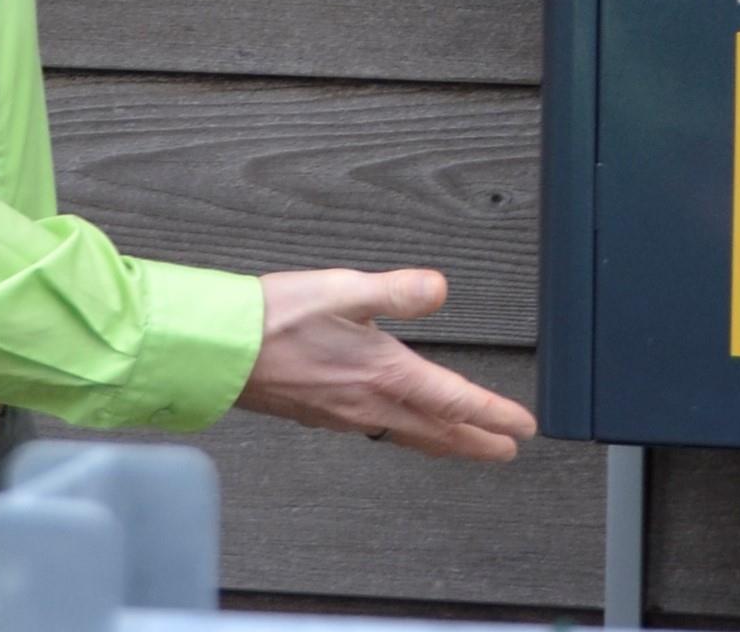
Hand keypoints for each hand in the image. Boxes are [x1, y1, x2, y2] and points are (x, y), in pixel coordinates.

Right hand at [233, 267, 538, 460]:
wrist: (216, 351)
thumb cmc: (272, 320)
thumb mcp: (343, 290)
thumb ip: (397, 291)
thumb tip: (440, 289)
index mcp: (383, 373)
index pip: (455, 401)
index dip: (494, 414)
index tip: (523, 426)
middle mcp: (368, 403)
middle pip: (438, 432)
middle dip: (477, 442)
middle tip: (506, 451)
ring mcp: (343, 415)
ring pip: (410, 436)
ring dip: (445, 443)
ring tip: (466, 447)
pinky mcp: (321, 415)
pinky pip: (379, 432)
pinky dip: (407, 434)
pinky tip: (402, 427)